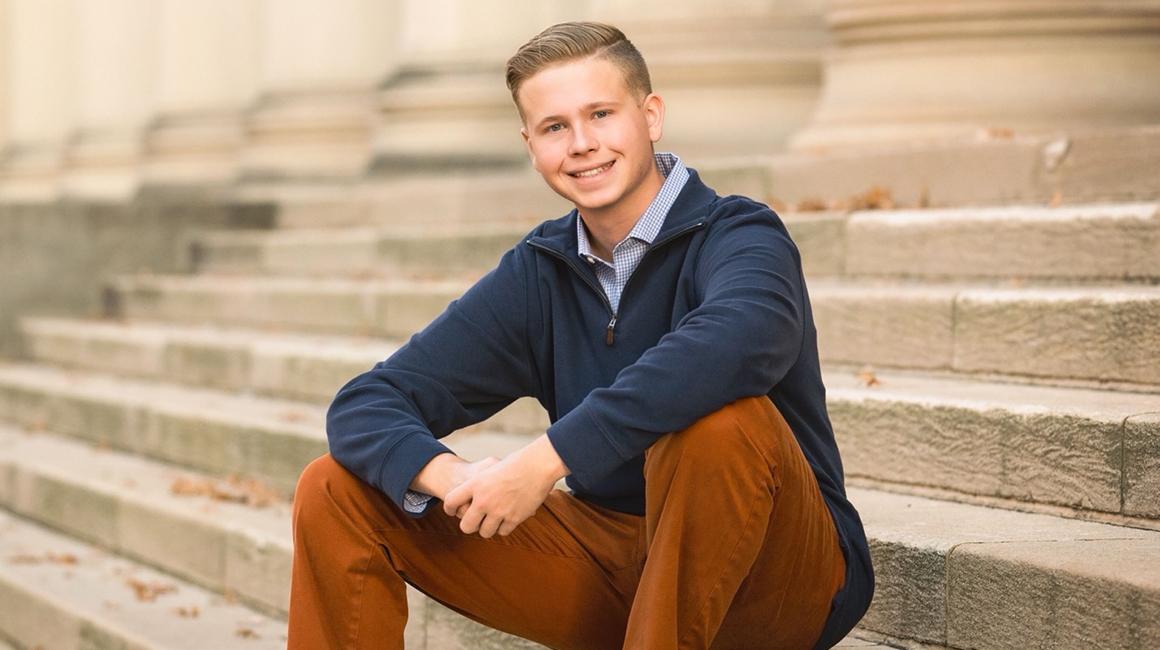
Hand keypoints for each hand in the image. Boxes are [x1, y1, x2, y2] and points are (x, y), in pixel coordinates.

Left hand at [443, 435, 567, 538]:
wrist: (538, 466)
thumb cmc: (517, 463)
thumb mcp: (491, 468)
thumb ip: (480, 484)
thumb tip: (472, 500)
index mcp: (475, 484)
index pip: (450, 501)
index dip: (449, 508)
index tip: (453, 511)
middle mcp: (484, 500)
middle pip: (466, 526)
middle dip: (470, 525)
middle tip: (476, 521)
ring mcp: (499, 511)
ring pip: (485, 532)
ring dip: (489, 527)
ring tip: (494, 519)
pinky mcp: (514, 518)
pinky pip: (503, 532)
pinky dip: (505, 526)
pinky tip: (508, 517)